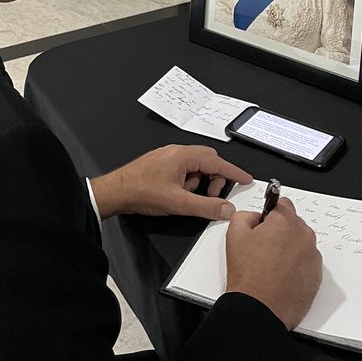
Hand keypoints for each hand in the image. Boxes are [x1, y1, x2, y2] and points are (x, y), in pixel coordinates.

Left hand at [90, 145, 251, 220]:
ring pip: (196, 167)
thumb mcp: (178, 203)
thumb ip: (205, 206)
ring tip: (189, 198)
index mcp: (183, 155)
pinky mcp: (162, 164)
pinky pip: (184, 170)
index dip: (233, 172)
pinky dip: (188, 182)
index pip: (217, 161)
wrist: (116, 192)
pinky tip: (179, 195)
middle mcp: (177, 152)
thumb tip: (226, 209)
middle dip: (214, 179)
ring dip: (199, 182)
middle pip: (208, 161)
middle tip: (212, 196)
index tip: (245, 179)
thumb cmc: (142, 192)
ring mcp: (168, 157)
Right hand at [224, 197, 322, 329]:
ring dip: (290, 249)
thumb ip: (246, 215)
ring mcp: (313, 257)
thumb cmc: (249, 276)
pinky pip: (307, 263)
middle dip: (280, 232)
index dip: (270, 214)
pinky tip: (281, 277)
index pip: (282, 204)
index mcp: (285, 222)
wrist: (259, 309)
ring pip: (301, 244)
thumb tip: (256, 216)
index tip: (265, 223)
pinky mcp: (317, 276)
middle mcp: (304, 236)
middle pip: (294, 224)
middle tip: (264, 248)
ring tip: (272, 266)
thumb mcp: (235, 234)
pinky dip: (297, 266)